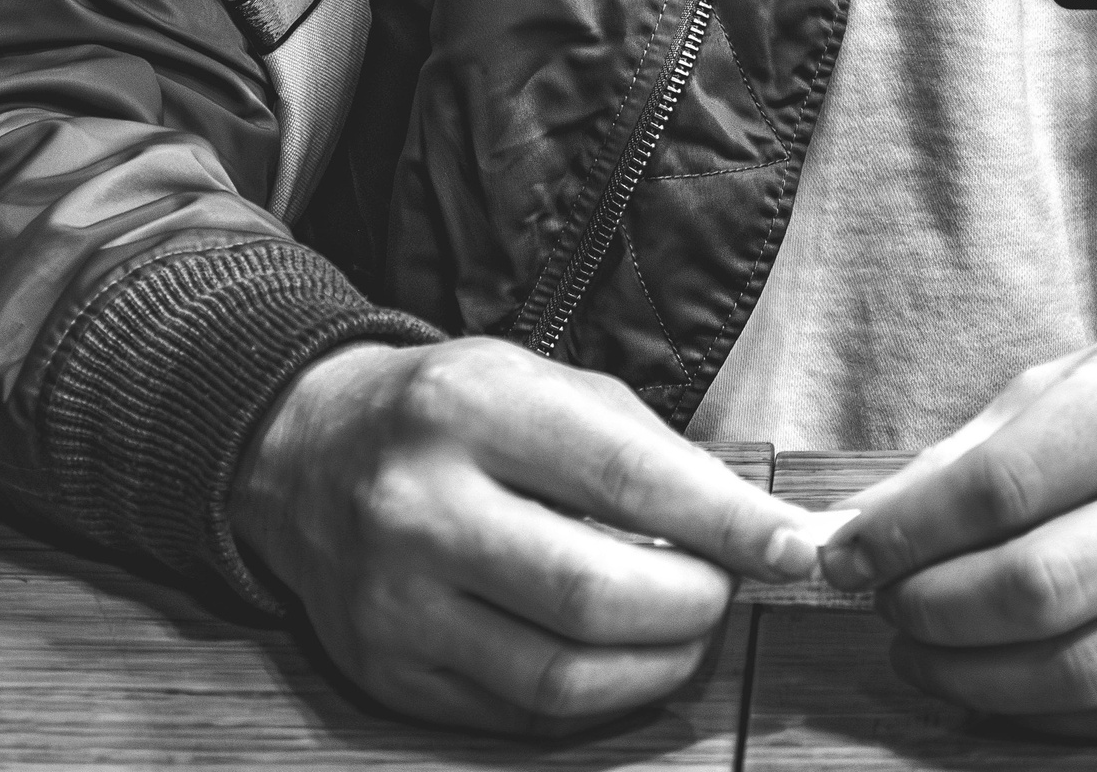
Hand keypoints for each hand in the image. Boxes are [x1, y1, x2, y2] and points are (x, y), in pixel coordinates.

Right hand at [230, 338, 817, 731]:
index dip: (723, 522)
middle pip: (592, 594)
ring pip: (559, 677)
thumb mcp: (539, 380)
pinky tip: (623, 659)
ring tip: (686, 628)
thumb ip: (641, 447)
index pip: (624, 477)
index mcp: (472, 406)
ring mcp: (395, 602)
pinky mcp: (387, 675)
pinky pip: (519, 716)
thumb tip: (747, 522)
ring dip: (655, 666)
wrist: (306, 453)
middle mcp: (422, 505)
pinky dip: (596, 697)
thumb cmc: (450, 410)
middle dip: (691, 603)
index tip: (791, 547)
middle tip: (727, 589)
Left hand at [819, 322, 1096, 743]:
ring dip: (974, 676)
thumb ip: (975, 450)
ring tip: (923, 649)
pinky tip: (994, 682)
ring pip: (1084, 671)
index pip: (1010, 482)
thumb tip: (860, 526)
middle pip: (1044, 588)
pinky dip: (1042, 714)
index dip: (910, 531)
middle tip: (884, 605)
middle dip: (935, 609)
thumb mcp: (1085, 375)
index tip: (845, 554)